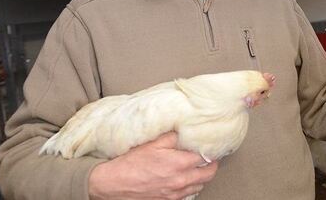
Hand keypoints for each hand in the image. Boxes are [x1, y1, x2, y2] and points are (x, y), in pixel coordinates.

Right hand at [88, 132, 217, 199]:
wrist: (113, 184)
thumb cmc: (131, 163)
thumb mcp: (152, 143)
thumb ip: (172, 137)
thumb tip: (184, 131)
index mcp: (180, 163)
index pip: (207, 157)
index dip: (210, 150)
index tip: (210, 146)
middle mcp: (181, 180)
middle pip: (209, 174)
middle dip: (211, 165)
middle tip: (209, 157)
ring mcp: (175, 193)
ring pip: (200, 186)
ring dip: (201, 177)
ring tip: (197, 168)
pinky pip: (187, 194)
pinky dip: (190, 187)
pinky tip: (184, 179)